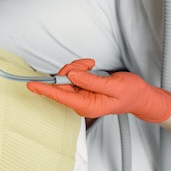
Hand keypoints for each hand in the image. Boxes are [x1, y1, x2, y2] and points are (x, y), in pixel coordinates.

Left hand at [27, 59, 170, 122]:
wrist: (139, 96)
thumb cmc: (130, 94)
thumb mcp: (114, 86)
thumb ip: (91, 81)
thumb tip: (73, 76)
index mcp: (87, 105)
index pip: (61, 97)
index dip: (44, 89)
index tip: (31, 85)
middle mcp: (80, 102)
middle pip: (62, 83)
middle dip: (71, 70)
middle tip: (87, 65)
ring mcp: (80, 96)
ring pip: (66, 77)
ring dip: (77, 67)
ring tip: (91, 66)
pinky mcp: (80, 89)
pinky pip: (72, 76)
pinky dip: (79, 68)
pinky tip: (90, 67)